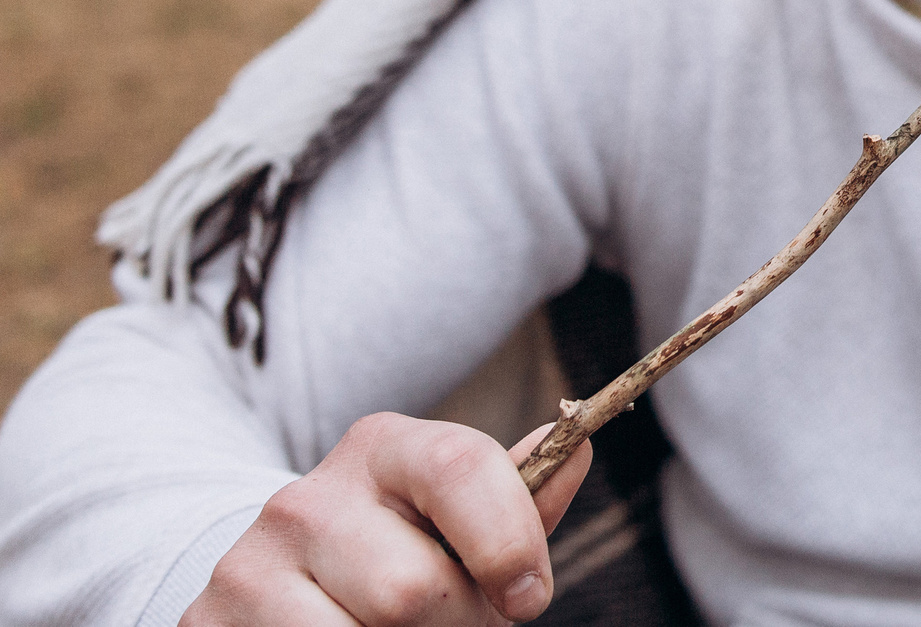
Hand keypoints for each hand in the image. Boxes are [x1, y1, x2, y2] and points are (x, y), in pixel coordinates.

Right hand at [181, 414, 593, 625]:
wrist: (275, 585)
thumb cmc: (401, 549)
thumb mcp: (460, 517)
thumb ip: (520, 496)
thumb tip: (576, 445)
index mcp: (384, 448)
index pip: (461, 467)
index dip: (510, 542)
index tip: (528, 598)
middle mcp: (306, 497)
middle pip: (415, 589)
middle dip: (454, 624)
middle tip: (445, 622)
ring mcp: (248, 566)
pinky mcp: (211, 624)